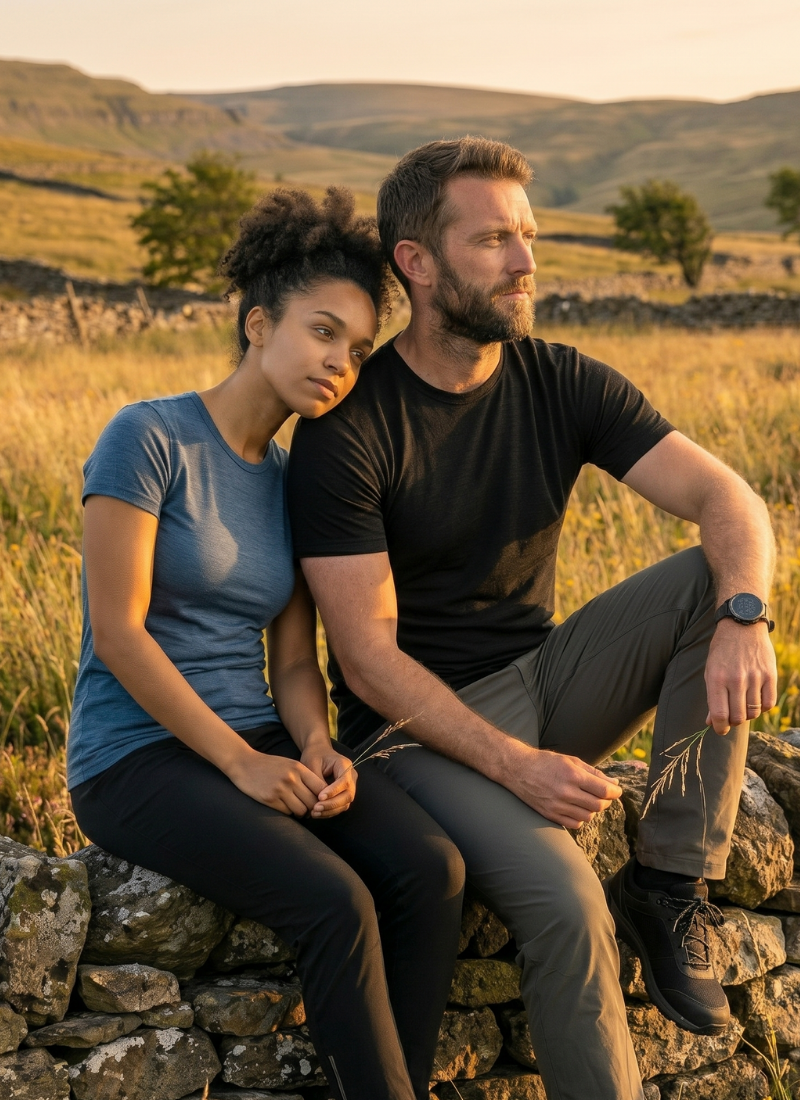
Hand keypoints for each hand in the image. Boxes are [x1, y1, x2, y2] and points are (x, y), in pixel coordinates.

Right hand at [227, 749, 325, 816]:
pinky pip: (287, 812)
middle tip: (308, 809)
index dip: (322, 797)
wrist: (244, 763)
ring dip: (300, 812)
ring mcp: (280, 789)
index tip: (318, 801)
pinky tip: (283, 806)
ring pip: (301, 810)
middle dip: (312, 808)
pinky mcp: (270, 799)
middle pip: (312, 802)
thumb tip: (320, 795)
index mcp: (298, 768)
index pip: (321, 788)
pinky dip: (287, 811)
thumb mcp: (290, 764)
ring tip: (295, 808)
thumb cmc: (269, 765)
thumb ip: (304, 777)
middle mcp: (291, 778)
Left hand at [301, 740, 357, 818]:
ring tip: (314, 813)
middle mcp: (351, 776)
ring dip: (330, 810)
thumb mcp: (312, 763)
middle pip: (348, 795)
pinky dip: (329, 812)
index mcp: (344, 765)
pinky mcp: (344, 794)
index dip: (333, 791)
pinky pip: (340, 806)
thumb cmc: (314, 756)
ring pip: (345, 803)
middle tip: (315, 808)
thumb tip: (319, 799)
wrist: (318, 752)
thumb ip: (317, 780)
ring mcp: (349, 786)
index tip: (319, 797)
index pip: (344, 781)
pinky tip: (317, 813)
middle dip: (332, 804)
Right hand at [504, 742, 622, 828]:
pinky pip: (575, 824)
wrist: (518, 769)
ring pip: (588, 816)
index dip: (615, 792)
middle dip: (606, 801)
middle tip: (604, 795)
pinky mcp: (550, 814)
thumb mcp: (570, 760)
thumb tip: (613, 784)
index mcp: (572, 775)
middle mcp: (566, 791)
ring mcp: (557, 805)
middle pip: (598, 805)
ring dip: (593, 809)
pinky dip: (581, 818)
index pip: (603, 790)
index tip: (616, 791)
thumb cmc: (545, 762)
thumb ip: (593, 772)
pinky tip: (577, 808)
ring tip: (588, 800)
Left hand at [705, 618, 777, 733]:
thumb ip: (712, 698)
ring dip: (747, 714)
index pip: (719, 715)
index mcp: (716, 679)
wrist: (742, 627)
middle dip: (733, 722)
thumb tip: (711, 722)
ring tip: (742, 704)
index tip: (720, 729)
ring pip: (753, 712)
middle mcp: (735, 680)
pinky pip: (768, 704)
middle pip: (738, 717)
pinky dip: (762, 707)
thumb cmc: (722, 652)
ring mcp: (754, 677)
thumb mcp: (710, 671)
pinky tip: (756, 700)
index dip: (719, 728)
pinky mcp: (770, 675)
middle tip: (731, 715)